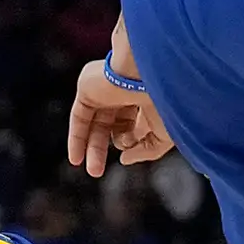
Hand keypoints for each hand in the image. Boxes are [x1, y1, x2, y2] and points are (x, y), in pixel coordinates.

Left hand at [67, 56, 171, 174]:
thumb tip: (124, 159)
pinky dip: (76, 138)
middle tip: (101, 171)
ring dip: (93, 149)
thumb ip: (147, 151)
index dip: (137, 140)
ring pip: (96, 124)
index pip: (139, 124)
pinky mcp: (88, 89)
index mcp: (151, 96)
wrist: (151, 72)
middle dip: (107, 149)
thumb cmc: (167, 100)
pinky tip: (76, 158)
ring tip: (93, 170)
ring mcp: (107, 90)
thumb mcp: (165, 134)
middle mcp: (128, 92)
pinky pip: (79, 117)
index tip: (135, 146)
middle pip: (114, 126)